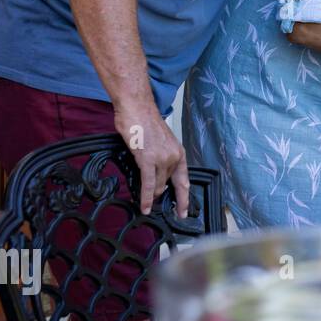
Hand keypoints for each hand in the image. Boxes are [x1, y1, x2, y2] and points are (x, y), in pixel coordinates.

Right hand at [114, 102, 187, 216]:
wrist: (137, 108)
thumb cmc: (144, 123)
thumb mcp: (160, 143)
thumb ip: (161, 158)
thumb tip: (156, 173)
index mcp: (179, 153)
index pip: (184, 180)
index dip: (184, 198)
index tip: (184, 211)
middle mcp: (174, 157)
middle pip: (168, 184)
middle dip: (161, 195)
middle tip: (157, 206)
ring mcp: (162, 159)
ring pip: (158, 185)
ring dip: (151, 196)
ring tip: (147, 205)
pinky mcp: (148, 160)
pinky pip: (148, 184)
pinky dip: (146, 198)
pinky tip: (145, 207)